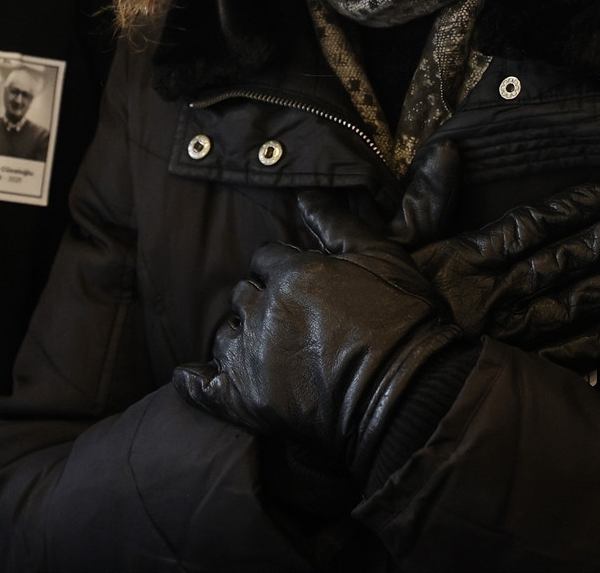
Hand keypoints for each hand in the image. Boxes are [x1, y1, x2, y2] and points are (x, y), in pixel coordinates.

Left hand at [173, 199, 459, 474]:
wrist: (409, 395)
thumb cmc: (402, 321)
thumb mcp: (381, 257)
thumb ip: (336, 223)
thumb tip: (304, 196)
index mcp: (292, 275)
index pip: (266, 258)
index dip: (282, 269)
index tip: (302, 285)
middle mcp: (264, 312)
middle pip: (242, 296)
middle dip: (260, 301)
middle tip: (289, 319)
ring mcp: (251, 359)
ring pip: (225, 336)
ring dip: (239, 338)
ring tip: (264, 350)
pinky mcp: (246, 402)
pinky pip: (203, 388)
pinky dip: (194, 383)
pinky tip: (190, 377)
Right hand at [388, 144, 599, 369]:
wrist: (368, 382)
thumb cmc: (373, 310)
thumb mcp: (387, 244)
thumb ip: (424, 199)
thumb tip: (448, 150)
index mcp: (466, 259)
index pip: (530, 226)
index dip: (572, 207)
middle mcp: (494, 296)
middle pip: (562, 262)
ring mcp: (508, 337)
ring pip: (572, 306)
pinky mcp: (512, 373)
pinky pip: (564, 358)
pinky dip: (596, 345)